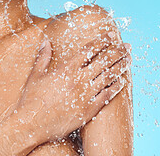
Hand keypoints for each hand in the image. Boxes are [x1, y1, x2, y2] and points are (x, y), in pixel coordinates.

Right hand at [14, 32, 130, 143]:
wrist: (31, 124)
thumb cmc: (31, 99)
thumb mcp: (35, 75)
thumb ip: (43, 56)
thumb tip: (46, 41)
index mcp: (66, 68)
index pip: (89, 49)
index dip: (102, 40)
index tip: (112, 34)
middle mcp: (78, 80)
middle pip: (103, 61)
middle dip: (117, 51)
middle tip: (127, 46)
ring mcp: (85, 95)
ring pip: (109, 76)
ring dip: (120, 66)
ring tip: (128, 59)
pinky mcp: (89, 110)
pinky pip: (107, 96)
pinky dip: (116, 87)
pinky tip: (122, 81)